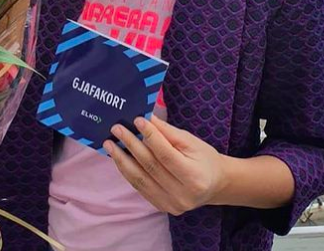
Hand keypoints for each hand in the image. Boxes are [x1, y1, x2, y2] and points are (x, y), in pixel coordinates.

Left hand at [104, 115, 227, 215]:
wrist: (214, 185)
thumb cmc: (203, 158)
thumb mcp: (190, 141)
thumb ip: (167, 132)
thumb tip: (145, 117)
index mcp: (194, 177)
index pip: (166, 155)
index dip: (150, 136)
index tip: (137, 120)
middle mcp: (182, 195)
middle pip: (150, 166)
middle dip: (131, 145)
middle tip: (116, 128)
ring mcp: (171, 204)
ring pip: (140, 179)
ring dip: (121, 159)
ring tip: (109, 143)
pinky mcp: (161, 206)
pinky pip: (139, 187)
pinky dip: (127, 171)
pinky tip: (118, 157)